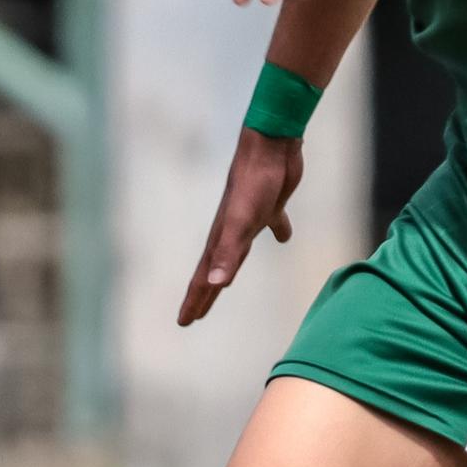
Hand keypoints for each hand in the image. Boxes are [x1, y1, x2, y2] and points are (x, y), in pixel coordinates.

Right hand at [180, 128, 304, 323]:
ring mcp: (251, 218)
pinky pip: (273, 224)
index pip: (204, 278)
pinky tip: (283, 236)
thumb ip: (229, 253)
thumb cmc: (255, 182)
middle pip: (216, 270)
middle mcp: (232, 231)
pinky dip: (277, 231)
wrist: (272, 145)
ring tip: (226, 285)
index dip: (195, 301)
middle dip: (206, 294)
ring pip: (237, 252)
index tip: (183, 322)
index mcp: (222, 238)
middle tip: (196, 316)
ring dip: (231, 269)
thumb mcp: (242, 222)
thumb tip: (216, 284)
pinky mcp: (271, 206)